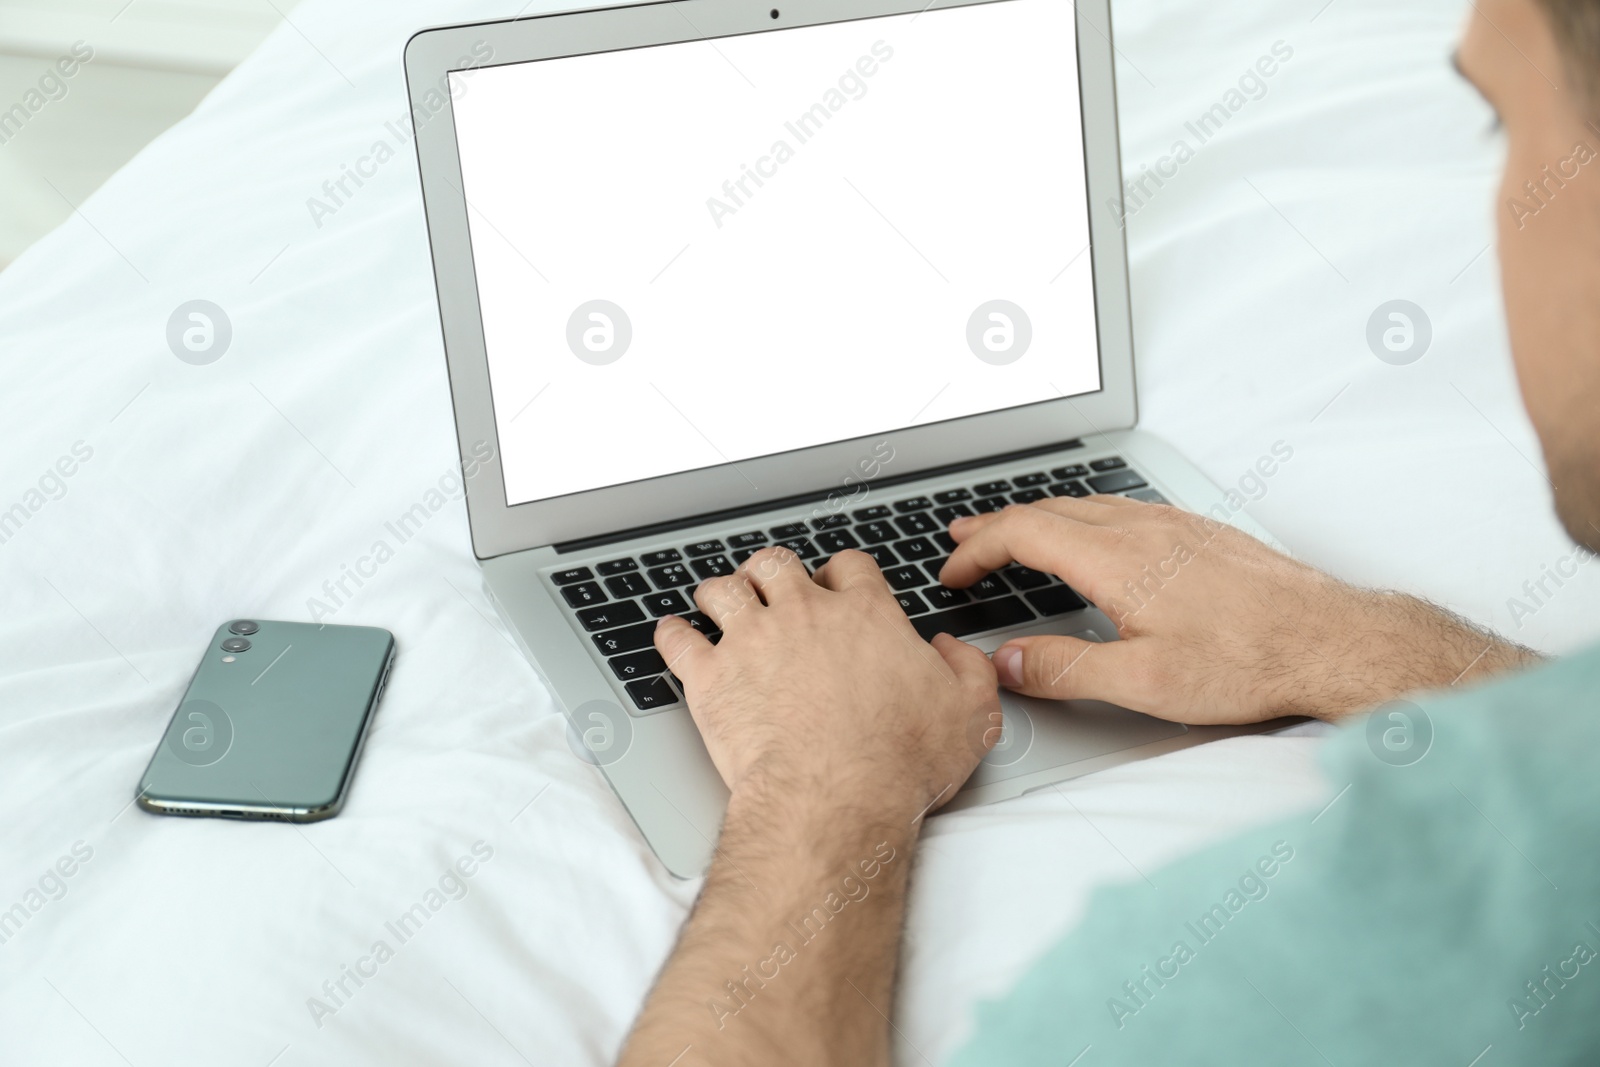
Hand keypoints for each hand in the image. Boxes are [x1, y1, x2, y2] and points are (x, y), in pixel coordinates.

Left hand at [653, 547, 999, 817]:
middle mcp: (804, 615)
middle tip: (768, 586)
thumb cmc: (900, 762)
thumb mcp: (971, 714)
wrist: (836, 798)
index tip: (836, 588)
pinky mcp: (711, 676)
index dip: (841, 574)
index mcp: (865, 615)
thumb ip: (969, 671)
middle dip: (771, 572)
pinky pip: (678, 639)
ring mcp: (753, 641)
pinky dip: (672, 634)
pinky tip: (674, 636)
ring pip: (723, 589)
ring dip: (721, 592)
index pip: (849, 567)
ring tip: (718, 600)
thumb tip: (951, 650)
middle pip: (777, 564)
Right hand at [938, 497, 1535, 723]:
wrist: (1330, 639)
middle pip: (1048, 509)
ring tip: (1012, 529)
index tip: (953, 571)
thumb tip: (1006, 662)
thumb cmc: (1248, 661)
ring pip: (1085, 504)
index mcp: (1116, 560)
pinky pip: (1120, 507)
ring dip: (1037, 515)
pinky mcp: (1198, 532)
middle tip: (962, 537)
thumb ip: (1064, 670)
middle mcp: (1141, 529)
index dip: (978, 549)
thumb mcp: (1144, 683)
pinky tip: (1089, 534)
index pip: (1023, 533)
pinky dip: (1079, 516)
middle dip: (996, 523)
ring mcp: (1172, 524)